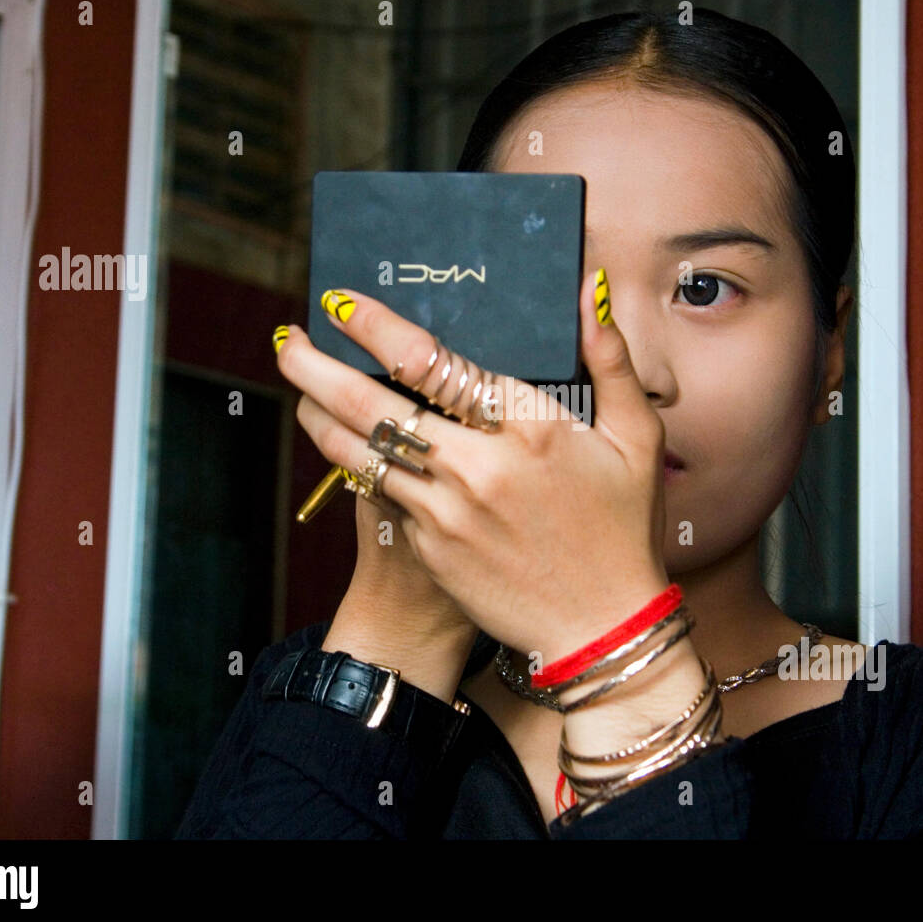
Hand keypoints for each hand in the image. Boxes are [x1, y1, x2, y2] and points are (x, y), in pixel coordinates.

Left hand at [275, 268, 670, 662]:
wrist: (599, 630)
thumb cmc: (622, 530)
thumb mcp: (636, 441)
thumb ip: (613, 361)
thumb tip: (588, 290)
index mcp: (530, 430)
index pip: (434, 364)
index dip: (379, 329)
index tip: (345, 305)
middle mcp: (478, 469)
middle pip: (373, 405)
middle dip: (317, 366)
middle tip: (286, 338)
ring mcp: (446, 514)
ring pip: (359, 454)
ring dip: (318, 416)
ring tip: (300, 388)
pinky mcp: (429, 549)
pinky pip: (382, 497)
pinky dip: (359, 466)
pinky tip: (348, 445)